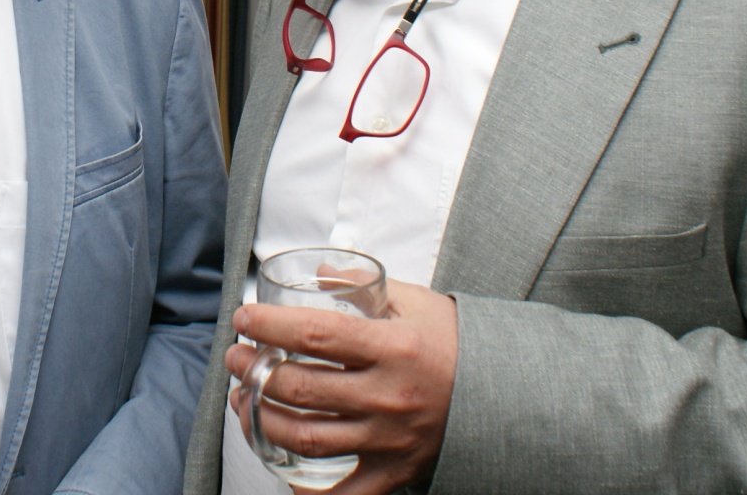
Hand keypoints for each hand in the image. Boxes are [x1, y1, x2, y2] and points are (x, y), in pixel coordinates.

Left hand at [226, 279, 457, 494]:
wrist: (509, 396)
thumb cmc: (457, 345)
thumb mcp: (417, 302)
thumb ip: (365, 287)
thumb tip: (322, 272)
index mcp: (392, 347)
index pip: (315, 335)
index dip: (270, 327)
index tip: (244, 319)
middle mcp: (388, 396)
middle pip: (301, 390)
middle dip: (255, 373)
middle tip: (237, 360)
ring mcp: (389, 439)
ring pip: (307, 438)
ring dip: (262, 420)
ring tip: (244, 402)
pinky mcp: (394, 471)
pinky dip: (307, 491)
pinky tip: (282, 471)